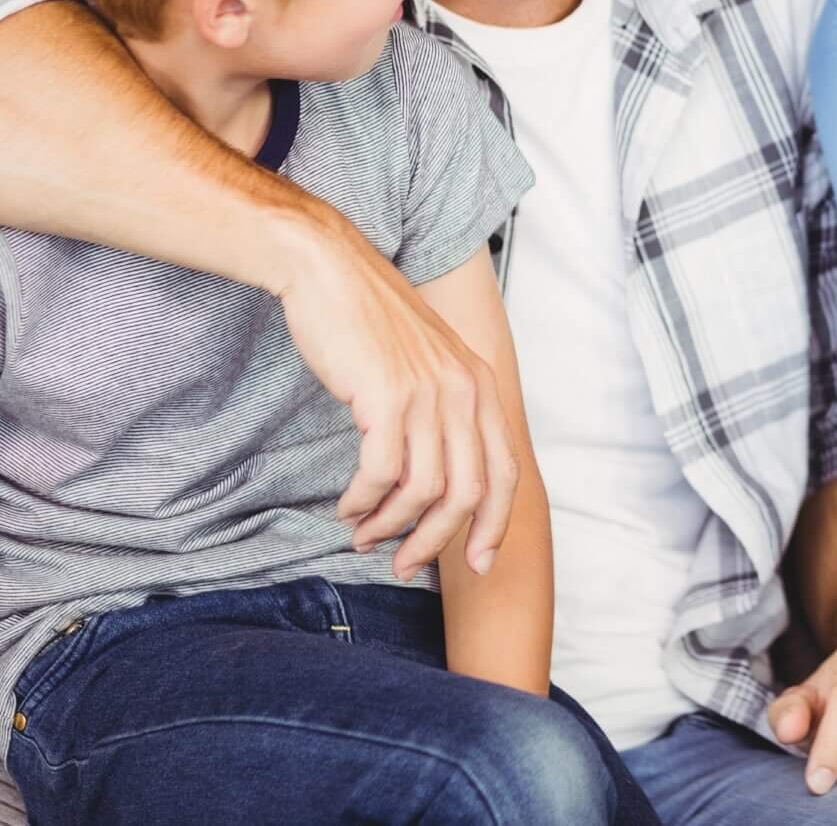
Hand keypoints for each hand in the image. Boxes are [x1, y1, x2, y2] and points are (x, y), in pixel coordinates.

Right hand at [281, 224, 516, 580]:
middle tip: (402, 564)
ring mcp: (429, 393)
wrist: (330, 270)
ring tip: (364, 535)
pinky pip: (381, 474)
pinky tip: (348, 507)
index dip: (494, 526)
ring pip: (424, 491)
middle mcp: (466, 390)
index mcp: (482, 385)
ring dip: (391, 525)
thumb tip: (438, 481)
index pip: (505, 472)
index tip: (478, 565)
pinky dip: (364, 502)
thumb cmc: (371, 324)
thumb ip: (443, 412)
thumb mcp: (427, 364)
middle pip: (469, 494)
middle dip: (437, 541)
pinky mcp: (387, 397)